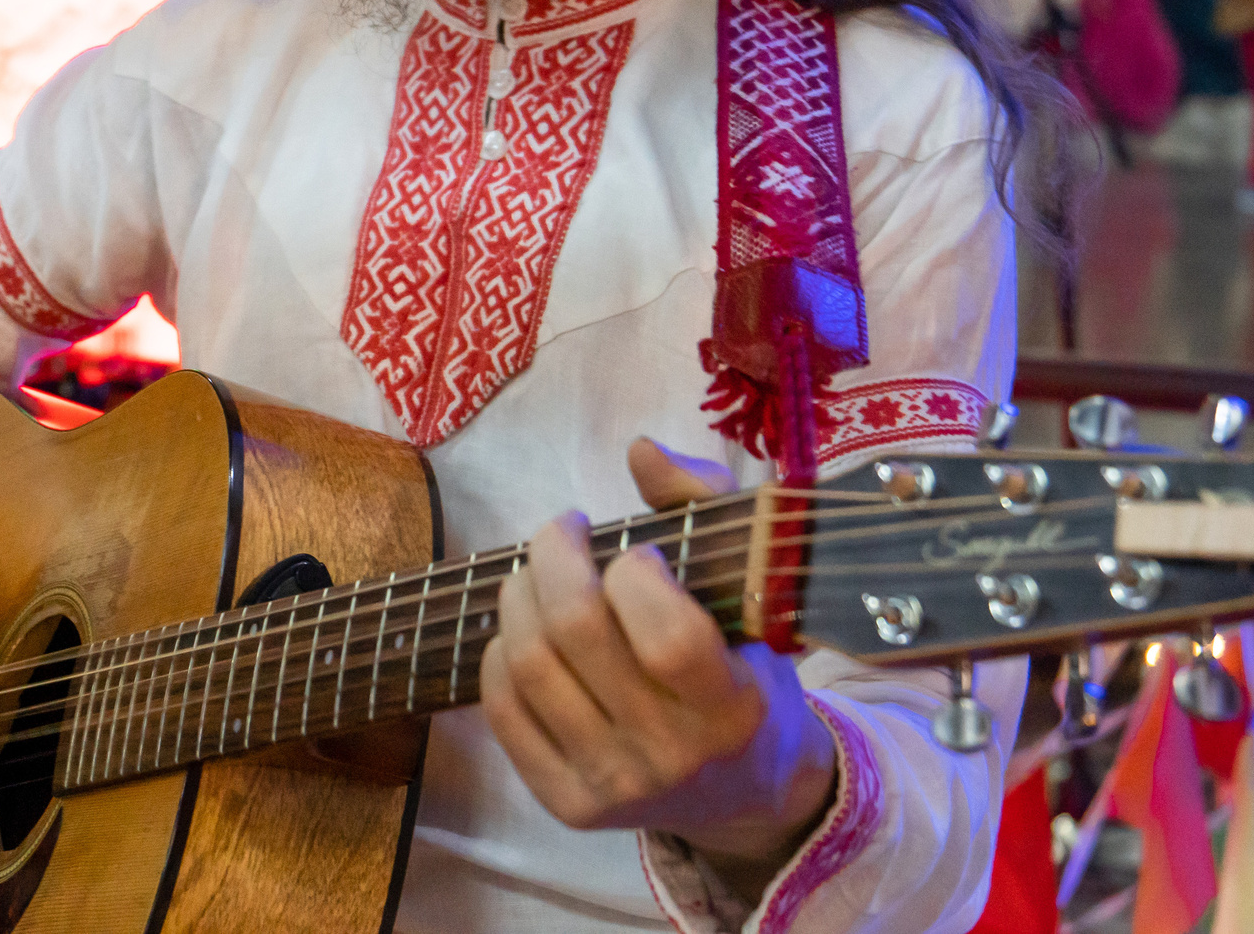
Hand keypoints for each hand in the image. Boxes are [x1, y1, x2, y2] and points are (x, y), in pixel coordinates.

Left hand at [481, 439, 835, 878]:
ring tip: (538, 571)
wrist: (748, 793)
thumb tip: (640, 448)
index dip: (637, 575)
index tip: (638, 553)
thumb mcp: (755, 590)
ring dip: (518, 593)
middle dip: (555, 555)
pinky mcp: (567, 804)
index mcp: (733, 706)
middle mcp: (672, 755)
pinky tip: (524, 627)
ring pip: (528, 665)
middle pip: (576, 635)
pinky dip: (499, 650)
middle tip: (565, 530)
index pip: (667, 637)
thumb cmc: (750, 671)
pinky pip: (503, 710)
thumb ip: (705, 505)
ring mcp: (614, 784)